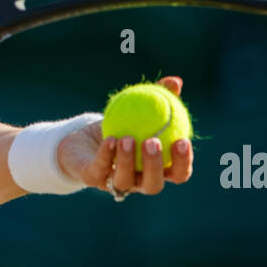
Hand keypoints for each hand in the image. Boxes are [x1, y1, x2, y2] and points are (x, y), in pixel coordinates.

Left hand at [55, 76, 193, 196]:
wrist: (84, 139)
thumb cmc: (121, 125)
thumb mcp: (140, 109)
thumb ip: (159, 97)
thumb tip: (175, 81)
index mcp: (156, 169)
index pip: (178, 174)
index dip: (182, 162)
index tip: (182, 141)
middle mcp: (138, 181)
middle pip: (153, 184)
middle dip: (155, 166)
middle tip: (152, 141)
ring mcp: (115, 182)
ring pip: (124, 180)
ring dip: (127, 161)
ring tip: (128, 138)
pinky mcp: (92, 178)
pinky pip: (99, 169)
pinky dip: (105, 155)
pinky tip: (111, 139)